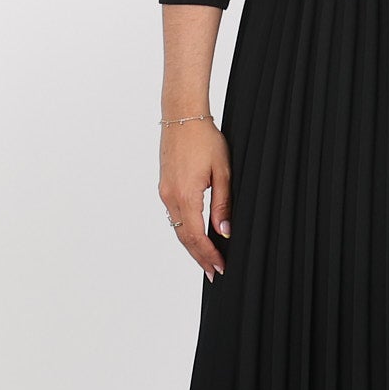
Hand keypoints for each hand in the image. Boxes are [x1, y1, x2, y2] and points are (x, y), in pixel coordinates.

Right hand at [160, 119, 229, 278]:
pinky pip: (173, 216)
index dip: (208, 254)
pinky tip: (195, 236)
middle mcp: (170, 197)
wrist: (182, 116)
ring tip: (206, 260)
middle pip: (183, 237)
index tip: (220, 268)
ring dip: (191, 246)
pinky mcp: (164, 186)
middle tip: (214, 273)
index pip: (196, 236)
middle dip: (199, 257)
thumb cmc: (205, 139)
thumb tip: (224, 232)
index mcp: (185, 195)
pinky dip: (184, 231)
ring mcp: (164, 192)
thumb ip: (222, 204)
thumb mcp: (222, 171)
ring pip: (177, 228)